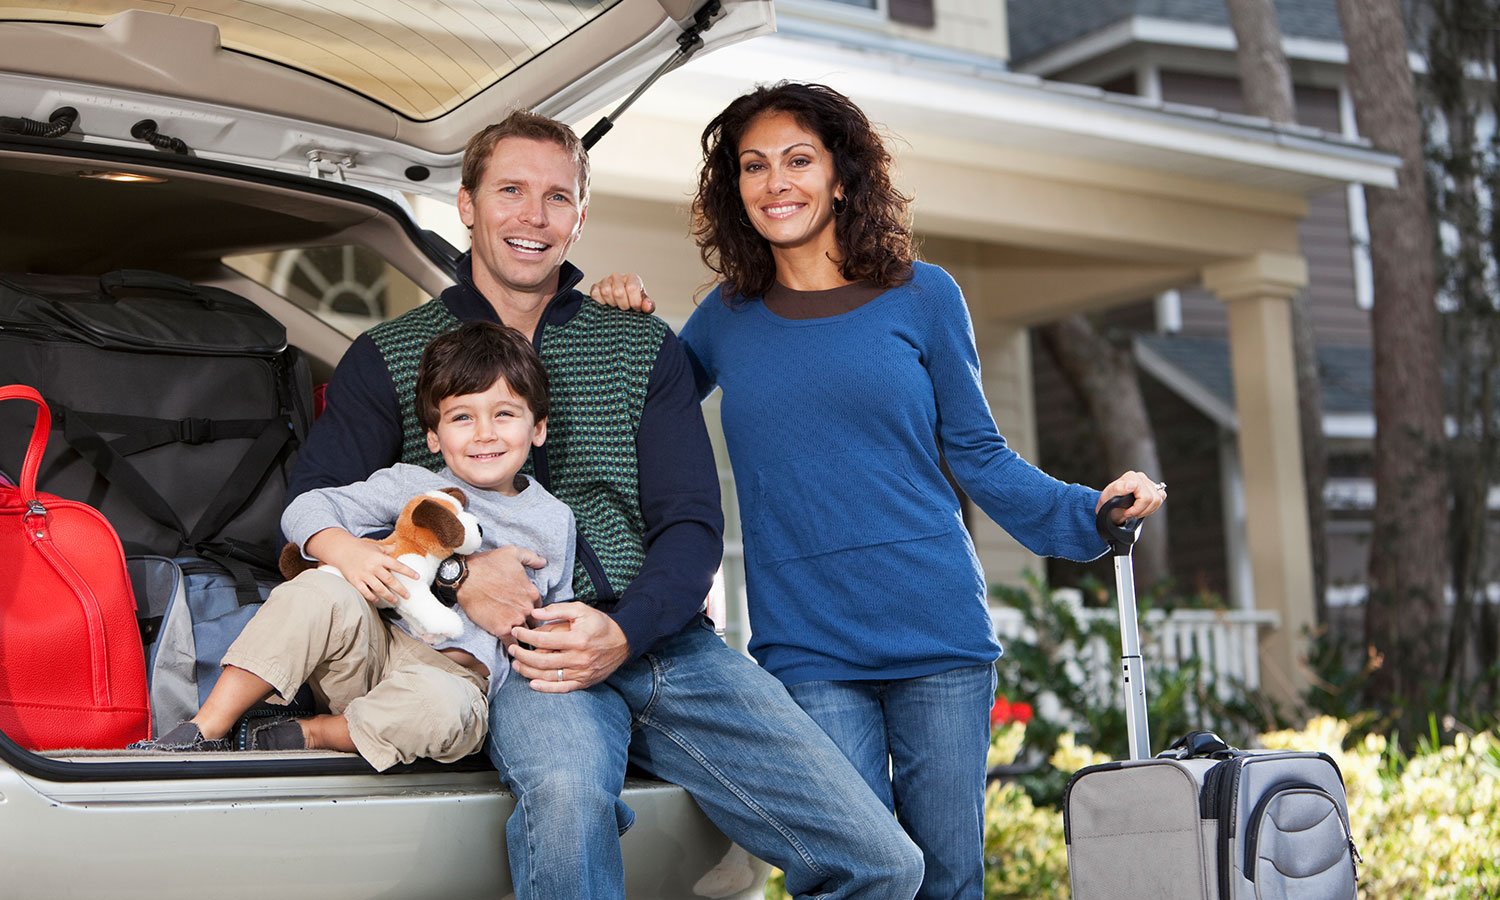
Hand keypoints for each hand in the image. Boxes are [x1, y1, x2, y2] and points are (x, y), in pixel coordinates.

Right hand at [304, 528, 416, 604]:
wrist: (341, 550)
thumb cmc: (360, 548)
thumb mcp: (375, 546)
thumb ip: (387, 549)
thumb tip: (398, 545)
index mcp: (380, 557)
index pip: (398, 565)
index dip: (408, 572)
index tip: (417, 577)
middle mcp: (373, 567)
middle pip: (390, 580)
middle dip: (400, 589)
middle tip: (408, 596)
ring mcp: (364, 575)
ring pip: (379, 588)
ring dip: (388, 596)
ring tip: (395, 601)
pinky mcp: (355, 581)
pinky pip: (365, 592)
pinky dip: (372, 597)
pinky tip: (377, 599)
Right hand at [455, 546, 544, 643]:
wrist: (464, 577)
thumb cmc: (487, 563)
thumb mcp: (512, 553)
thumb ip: (531, 557)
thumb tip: (543, 562)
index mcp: (532, 592)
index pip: (541, 609)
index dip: (535, 613)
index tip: (528, 616)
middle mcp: (527, 607)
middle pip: (536, 623)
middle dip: (532, 627)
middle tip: (526, 631)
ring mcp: (515, 619)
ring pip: (526, 635)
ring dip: (524, 639)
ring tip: (522, 644)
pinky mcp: (502, 629)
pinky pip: (512, 644)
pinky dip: (513, 648)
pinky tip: (512, 650)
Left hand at [507, 602, 629, 692]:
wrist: (623, 642)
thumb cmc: (599, 624)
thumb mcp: (581, 610)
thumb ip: (557, 610)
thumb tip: (534, 614)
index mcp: (577, 639)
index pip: (544, 640)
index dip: (526, 636)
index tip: (516, 631)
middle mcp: (579, 658)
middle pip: (543, 660)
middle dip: (522, 655)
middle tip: (511, 649)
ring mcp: (581, 673)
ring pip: (549, 676)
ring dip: (528, 671)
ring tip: (516, 664)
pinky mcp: (584, 682)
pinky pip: (562, 688)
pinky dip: (546, 688)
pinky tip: (533, 684)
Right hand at [588, 272, 653, 313]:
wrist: (621, 302)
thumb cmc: (634, 302)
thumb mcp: (644, 304)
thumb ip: (649, 305)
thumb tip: (647, 306)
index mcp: (632, 278)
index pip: (632, 288)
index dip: (634, 302)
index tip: (635, 308)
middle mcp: (618, 276)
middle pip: (618, 292)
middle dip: (623, 305)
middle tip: (625, 308)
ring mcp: (605, 281)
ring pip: (606, 292)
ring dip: (612, 303)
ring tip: (616, 305)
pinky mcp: (595, 286)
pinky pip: (595, 294)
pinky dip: (601, 302)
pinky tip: (607, 304)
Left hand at [1095, 471, 1166, 521]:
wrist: (1110, 504)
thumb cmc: (1109, 500)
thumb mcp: (1109, 495)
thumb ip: (1119, 488)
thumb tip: (1133, 485)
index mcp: (1131, 477)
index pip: (1145, 496)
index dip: (1137, 508)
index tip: (1127, 512)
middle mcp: (1141, 477)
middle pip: (1153, 499)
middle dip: (1141, 510)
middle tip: (1130, 512)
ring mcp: (1148, 482)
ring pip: (1159, 500)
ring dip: (1147, 510)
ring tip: (1135, 510)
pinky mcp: (1154, 488)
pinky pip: (1161, 498)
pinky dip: (1152, 507)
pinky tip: (1142, 507)